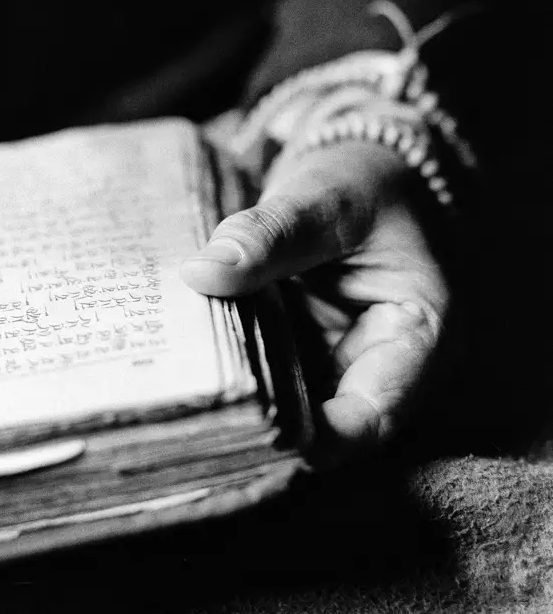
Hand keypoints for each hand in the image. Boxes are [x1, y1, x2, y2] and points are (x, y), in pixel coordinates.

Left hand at [180, 138, 448, 451]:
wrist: (365, 176)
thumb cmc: (367, 183)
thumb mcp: (326, 198)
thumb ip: (270, 235)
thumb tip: (202, 273)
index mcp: (422, 336)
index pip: (373, 417)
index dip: (315, 437)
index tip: (247, 429)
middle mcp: (388, 365)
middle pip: (330, 425)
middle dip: (268, 424)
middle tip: (202, 414)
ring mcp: (347, 363)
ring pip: (295, 409)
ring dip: (248, 402)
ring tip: (192, 392)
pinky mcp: (314, 354)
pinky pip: (276, 380)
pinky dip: (243, 374)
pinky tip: (200, 363)